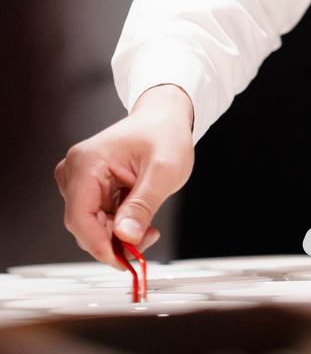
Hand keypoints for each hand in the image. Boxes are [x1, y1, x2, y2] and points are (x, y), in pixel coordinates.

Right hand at [55, 84, 194, 264]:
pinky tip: (139, 217)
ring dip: (118, 234)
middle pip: (85, 225)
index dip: (100, 246)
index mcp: (87, 162)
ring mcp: (81, 178)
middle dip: (115, 240)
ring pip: (92, 225)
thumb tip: (125, 236)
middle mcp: (77, 170)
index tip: (123, 262)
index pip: (80, 217)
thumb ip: (143, 204)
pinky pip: (98, 218)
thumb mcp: (164, 170)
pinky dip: (118, 225)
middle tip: (146, 239)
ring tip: (148, 225)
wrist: (166, 117)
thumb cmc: (165, 133)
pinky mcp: (90, 186)